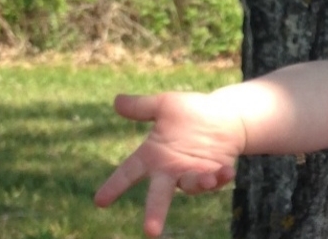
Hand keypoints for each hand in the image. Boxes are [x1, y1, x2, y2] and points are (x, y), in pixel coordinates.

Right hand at [94, 92, 243, 237]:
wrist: (224, 116)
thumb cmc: (191, 112)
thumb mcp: (164, 105)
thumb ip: (141, 107)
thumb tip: (116, 101)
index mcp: (152, 156)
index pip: (128, 172)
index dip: (114, 186)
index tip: (100, 202)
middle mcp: (169, 171)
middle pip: (158, 195)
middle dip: (154, 212)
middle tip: (151, 231)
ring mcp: (192, 175)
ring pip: (190, 186)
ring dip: (198, 184)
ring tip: (207, 179)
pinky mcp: (214, 175)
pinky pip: (216, 180)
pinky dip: (221, 177)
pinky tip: (227, 172)